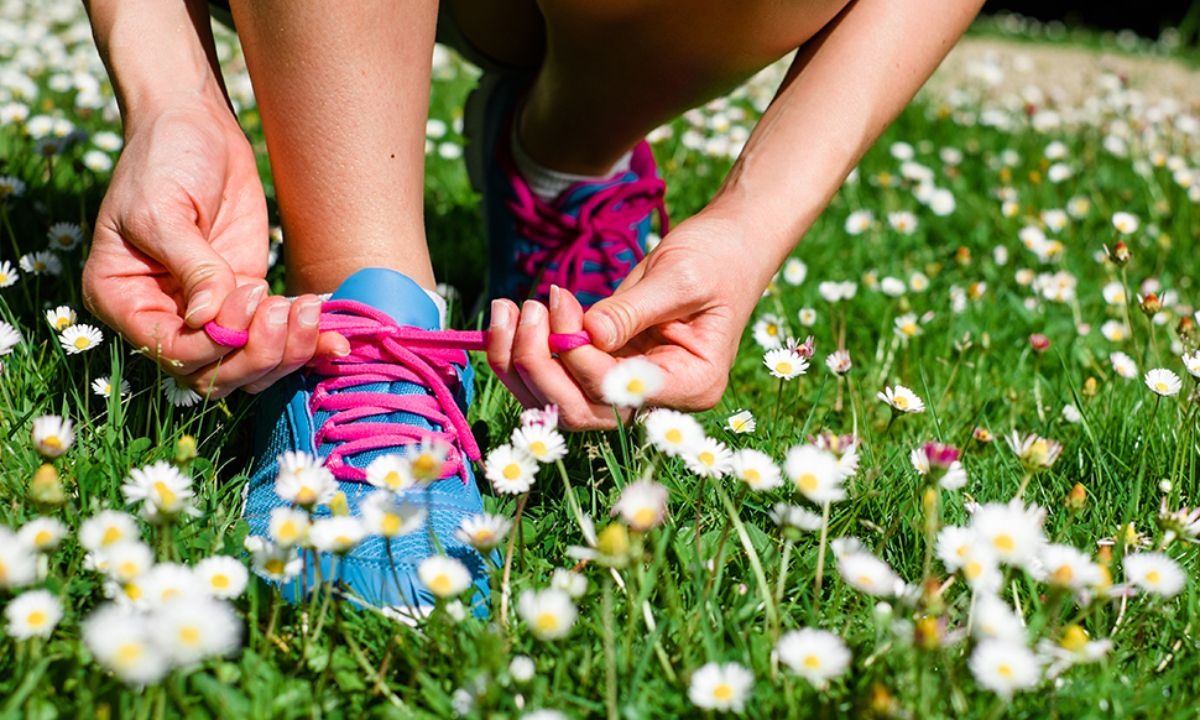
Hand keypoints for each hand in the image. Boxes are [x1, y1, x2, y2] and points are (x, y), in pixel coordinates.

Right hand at [82, 93, 344, 397]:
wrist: (194, 124)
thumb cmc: (162, 159)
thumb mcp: (164, 211)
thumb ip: (191, 266)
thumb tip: (209, 319)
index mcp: (124, 302)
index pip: (173, 353)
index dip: (216, 343)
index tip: (247, 296)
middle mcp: (165, 318)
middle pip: (215, 374)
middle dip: (258, 352)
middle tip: (283, 306)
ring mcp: (210, 313)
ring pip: (250, 368)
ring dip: (287, 351)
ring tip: (307, 308)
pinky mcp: (248, 301)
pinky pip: (277, 340)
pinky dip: (308, 346)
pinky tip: (337, 341)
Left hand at [487, 215, 768, 429]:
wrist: (731, 246)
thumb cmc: (717, 257)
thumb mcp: (679, 277)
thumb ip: (632, 310)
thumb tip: (587, 333)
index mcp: (691, 384)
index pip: (618, 393)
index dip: (578, 358)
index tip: (561, 302)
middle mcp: (658, 400)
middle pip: (581, 410)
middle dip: (540, 366)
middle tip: (528, 308)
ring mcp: (630, 388)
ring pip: (560, 402)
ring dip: (521, 363)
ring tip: (509, 309)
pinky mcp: (608, 369)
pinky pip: (558, 379)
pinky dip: (526, 354)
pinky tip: (511, 317)